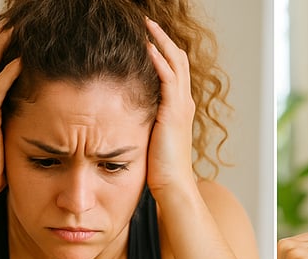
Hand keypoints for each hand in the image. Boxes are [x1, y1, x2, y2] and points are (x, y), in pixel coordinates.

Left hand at [145, 19, 195, 198]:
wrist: (173, 185)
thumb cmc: (160, 170)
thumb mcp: (151, 138)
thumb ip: (144, 122)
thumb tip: (124, 114)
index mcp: (179, 109)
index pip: (174, 71)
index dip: (163, 51)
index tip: (147, 37)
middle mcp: (183, 103)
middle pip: (178, 60)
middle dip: (163, 39)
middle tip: (147, 22)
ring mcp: (181, 106)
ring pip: (175, 62)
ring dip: (161, 41)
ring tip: (147, 25)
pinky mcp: (174, 112)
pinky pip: (168, 78)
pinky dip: (159, 60)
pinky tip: (147, 47)